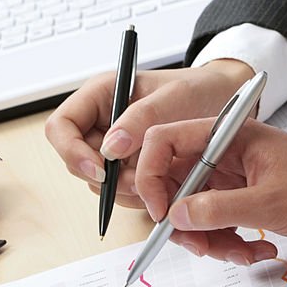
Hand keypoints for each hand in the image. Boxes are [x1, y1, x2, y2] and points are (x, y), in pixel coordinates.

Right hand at [45, 59, 253, 208]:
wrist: (225, 103)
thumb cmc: (200, 89)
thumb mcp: (174, 98)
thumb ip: (140, 120)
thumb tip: (109, 149)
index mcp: (102, 96)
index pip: (60, 127)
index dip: (72, 152)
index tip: (102, 169)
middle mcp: (102, 123)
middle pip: (77, 161)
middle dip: (107, 178)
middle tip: (142, 181)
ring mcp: (115, 148)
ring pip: (100, 183)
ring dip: (126, 191)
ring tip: (162, 181)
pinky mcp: (131, 168)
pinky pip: (122, 192)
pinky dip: (141, 196)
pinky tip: (166, 187)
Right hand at [135, 118, 286, 264]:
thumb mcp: (270, 202)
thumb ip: (218, 209)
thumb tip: (175, 216)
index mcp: (227, 135)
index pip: (163, 142)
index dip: (150, 176)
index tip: (162, 213)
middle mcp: (224, 153)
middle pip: (173, 184)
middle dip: (183, 222)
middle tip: (203, 247)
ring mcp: (231, 177)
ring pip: (193, 210)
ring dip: (210, 240)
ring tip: (242, 253)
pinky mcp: (241, 198)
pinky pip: (216, 223)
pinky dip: (228, 243)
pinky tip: (257, 249)